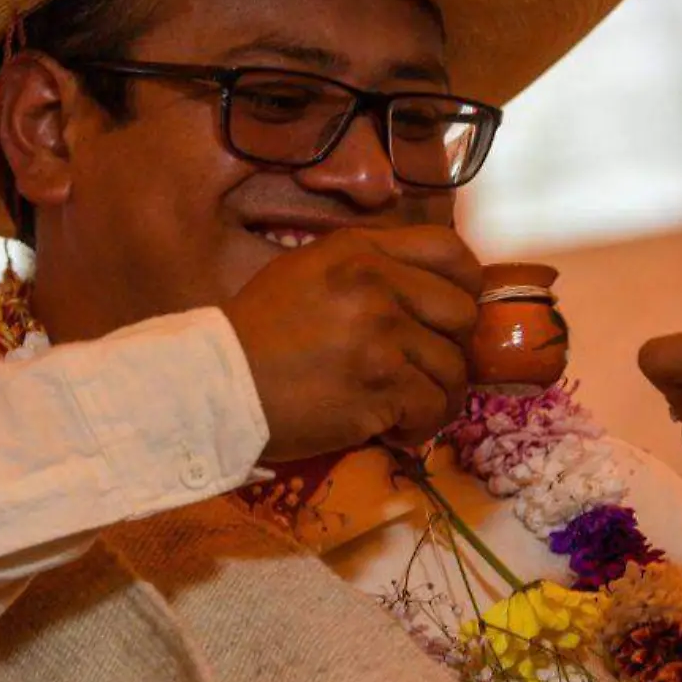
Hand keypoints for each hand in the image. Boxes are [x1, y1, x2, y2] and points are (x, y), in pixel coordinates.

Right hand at [224, 227, 482, 460]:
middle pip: (463, 313)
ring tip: (405, 408)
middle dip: (451, 347)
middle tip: (423, 370)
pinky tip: (392, 430)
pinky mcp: (381, 387)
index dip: (466, 285)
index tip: (453, 314)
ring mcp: (382, 336)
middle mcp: (376, 285)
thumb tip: (424, 287)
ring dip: (436, 395)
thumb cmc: (255, 335)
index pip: (450, 251)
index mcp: (358, 251)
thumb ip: (364, 268)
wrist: (216, 389)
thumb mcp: (305, 272)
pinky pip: (433, 408)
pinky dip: (419, 426)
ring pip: (454, 368)